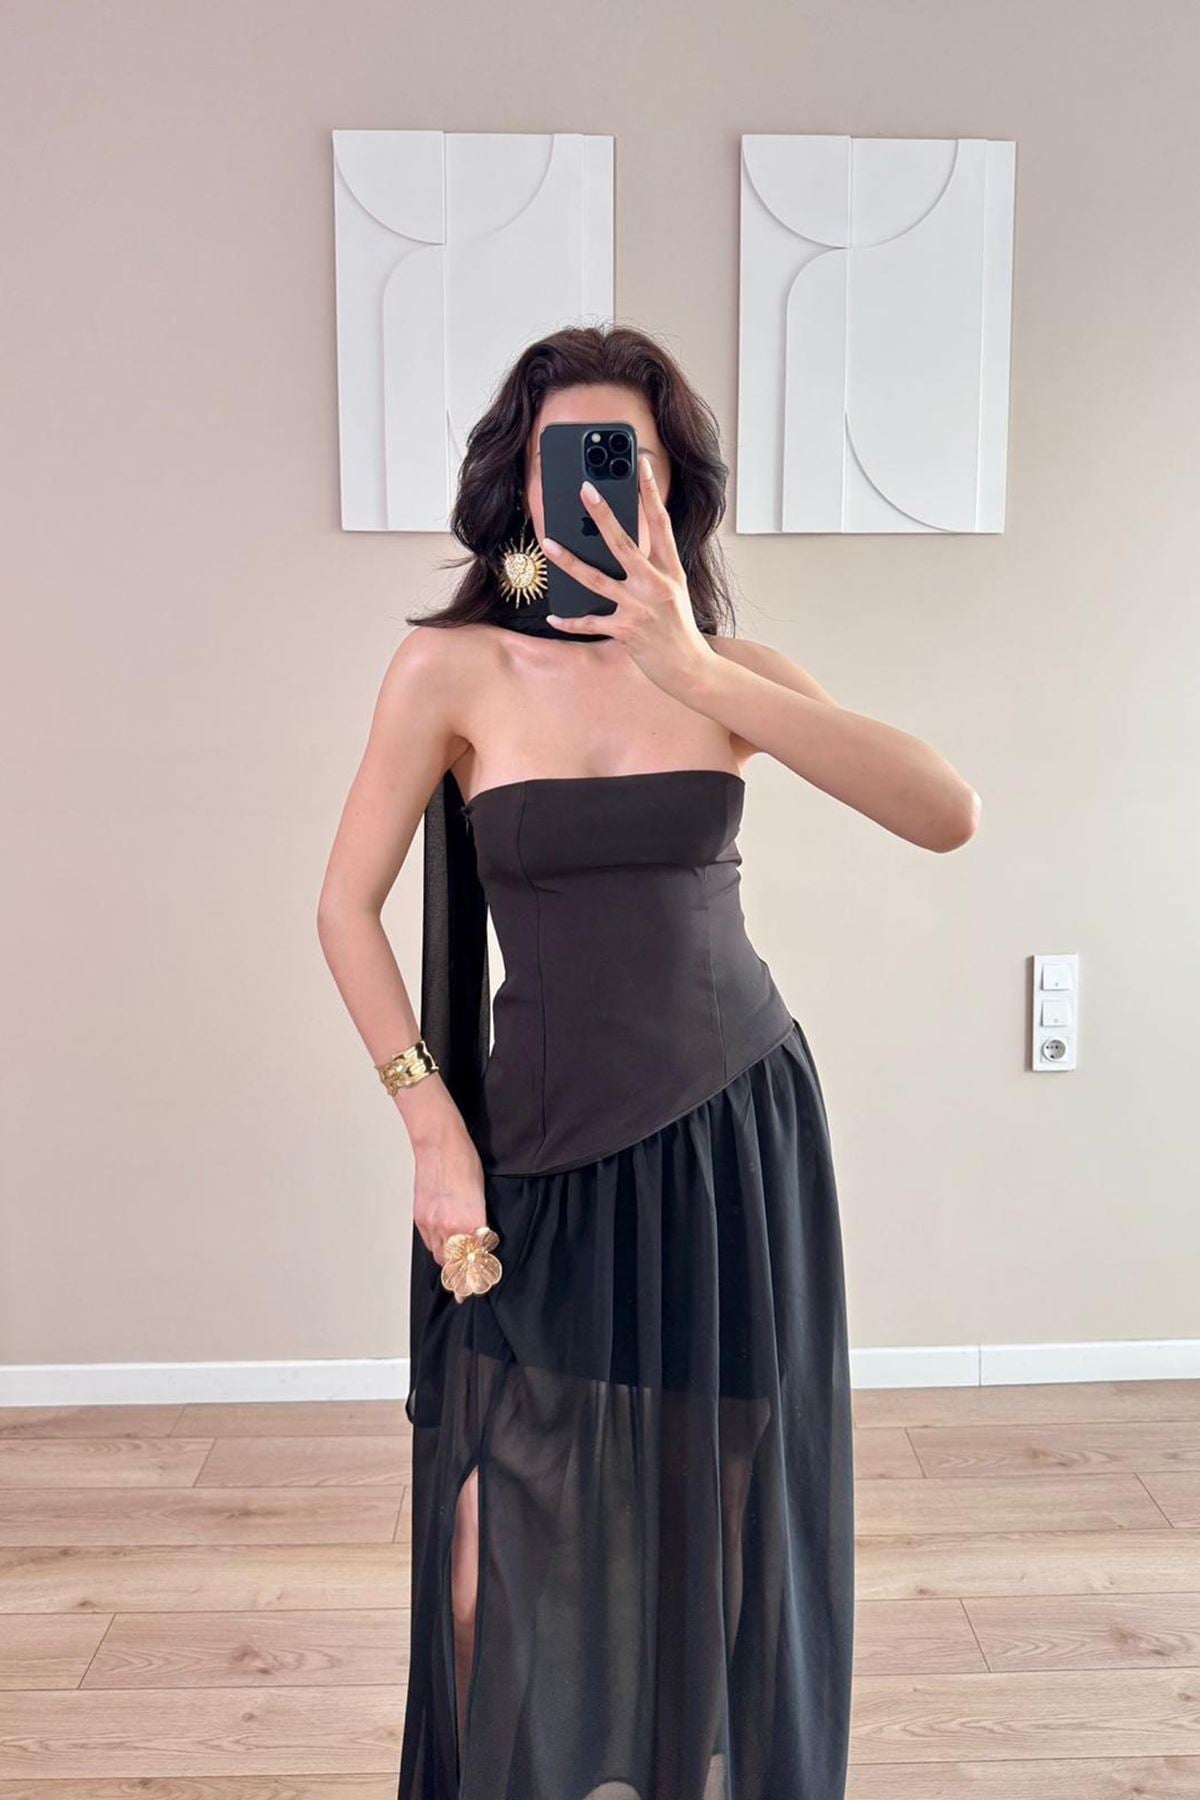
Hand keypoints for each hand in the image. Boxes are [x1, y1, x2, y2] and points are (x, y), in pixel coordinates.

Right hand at [412, 1130, 489, 1303]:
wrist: (439, 1144)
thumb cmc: (465, 1162)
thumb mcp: (482, 1194)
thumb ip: (479, 1221)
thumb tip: (479, 1239)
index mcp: (471, 1221)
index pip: (472, 1262)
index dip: (472, 1280)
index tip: (471, 1292)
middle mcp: (449, 1226)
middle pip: (452, 1265)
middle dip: (458, 1276)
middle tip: (463, 1286)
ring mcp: (431, 1222)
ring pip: (438, 1255)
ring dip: (447, 1261)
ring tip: (454, 1265)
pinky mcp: (420, 1216)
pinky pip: (428, 1241)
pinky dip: (436, 1245)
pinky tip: (442, 1243)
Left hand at [543, 452, 710, 695]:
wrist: (689, 667)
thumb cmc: (678, 627)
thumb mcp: (674, 590)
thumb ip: (653, 566)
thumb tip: (622, 544)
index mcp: (670, 571)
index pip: (660, 525)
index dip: (650, 494)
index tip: (642, 467)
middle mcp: (655, 585)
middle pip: (623, 544)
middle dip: (602, 515)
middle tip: (585, 490)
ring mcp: (639, 608)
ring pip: (596, 579)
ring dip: (569, 561)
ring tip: (549, 543)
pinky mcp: (625, 631)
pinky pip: (590, 623)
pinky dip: (570, 621)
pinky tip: (553, 615)